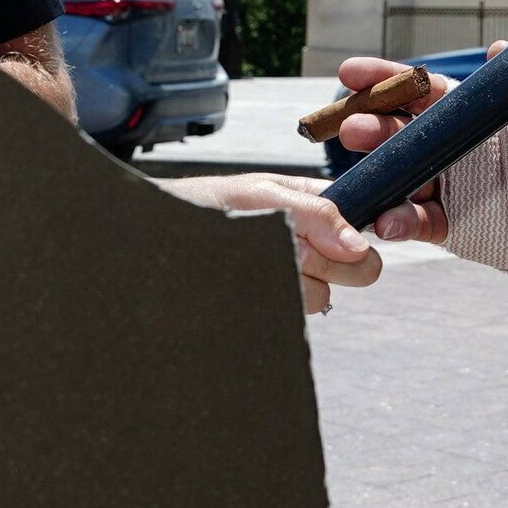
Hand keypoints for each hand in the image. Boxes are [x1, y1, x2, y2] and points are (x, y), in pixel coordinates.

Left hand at [159, 173, 381, 314]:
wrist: (144, 244)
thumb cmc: (194, 207)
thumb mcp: (259, 195)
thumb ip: (314, 213)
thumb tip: (358, 244)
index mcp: (308, 204)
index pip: (360, 218)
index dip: (363, 231)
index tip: (355, 239)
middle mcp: (304, 244)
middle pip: (354, 264)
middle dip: (331, 262)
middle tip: (298, 251)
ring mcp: (287, 278)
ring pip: (322, 295)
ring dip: (294, 282)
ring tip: (256, 263)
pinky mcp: (269, 306)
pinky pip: (292, 312)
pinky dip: (274, 299)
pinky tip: (247, 285)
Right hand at [330, 52, 507, 302]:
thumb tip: (500, 49)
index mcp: (467, 113)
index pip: (420, 91)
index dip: (386, 80)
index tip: (353, 72)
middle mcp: (448, 147)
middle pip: (399, 132)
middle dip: (371, 126)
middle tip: (352, 125)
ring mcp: (445, 185)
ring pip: (398, 178)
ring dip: (375, 176)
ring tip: (361, 178)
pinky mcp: (448, 224)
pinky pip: (415, 222)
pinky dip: (397, 222)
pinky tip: (386, 221)